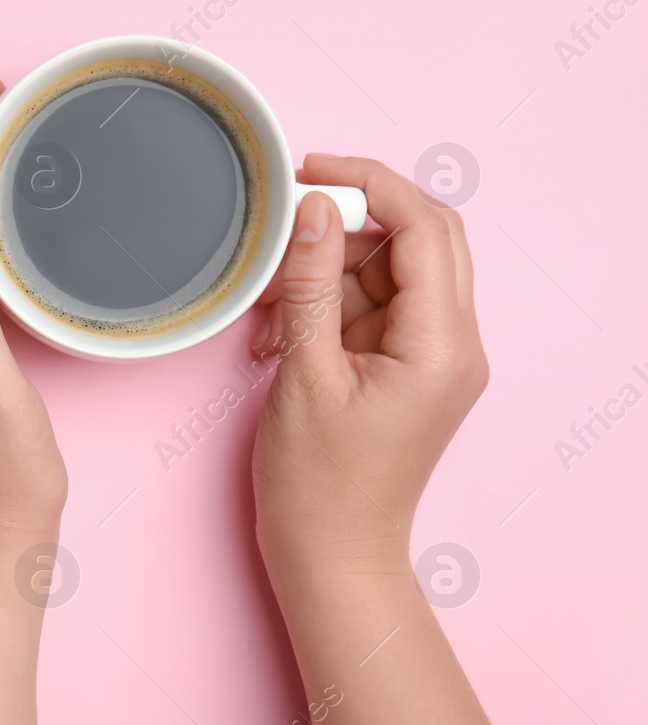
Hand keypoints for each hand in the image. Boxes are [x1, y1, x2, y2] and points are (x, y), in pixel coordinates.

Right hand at [250, 154, 488, 575]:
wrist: (332, 554)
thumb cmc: (318, 485)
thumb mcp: (303, 375)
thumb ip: (309, 286)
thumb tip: (313, 209)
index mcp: (441, 346)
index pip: (424, 228)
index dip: (370, 184)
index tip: (313, 170)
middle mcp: (454, 345)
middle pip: (419, 239)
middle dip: (350, 224)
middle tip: (289, 226)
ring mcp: (435, 357)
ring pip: (390, 271)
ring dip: (327, 272)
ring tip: (270, 312)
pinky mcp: (409, 369)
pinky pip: (374, 308)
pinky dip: (328, 306)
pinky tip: (281, 336)